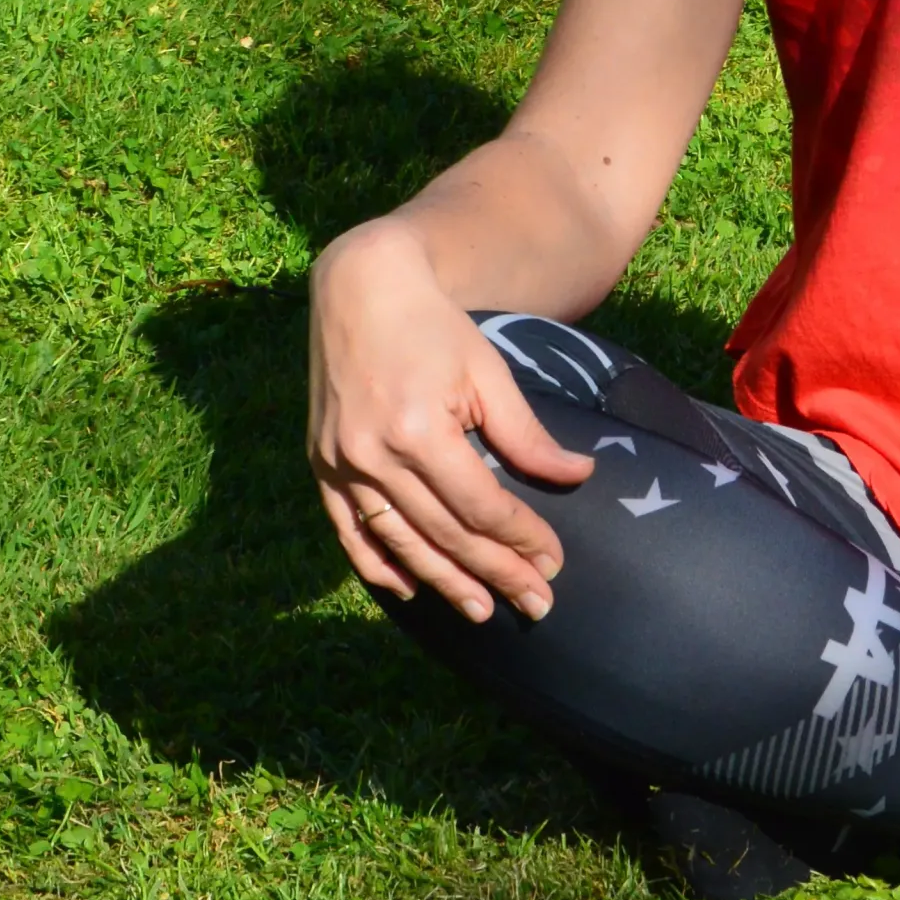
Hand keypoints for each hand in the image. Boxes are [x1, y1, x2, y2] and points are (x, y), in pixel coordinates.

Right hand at [308, 217, 594, 623]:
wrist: (361, 289)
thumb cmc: (434, 327)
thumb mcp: (488, 373)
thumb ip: (526, 435)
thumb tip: (579, 477)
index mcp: (419, 431)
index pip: (479, 506)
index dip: (520, 539)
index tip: (553, 563)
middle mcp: (374, 455)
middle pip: (443, 534)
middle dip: (493, 573)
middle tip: (534, 605)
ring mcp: (340, 464)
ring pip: (398, 542)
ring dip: (442, 582)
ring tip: (482, 611)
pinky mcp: (320, 464)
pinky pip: (348, 530)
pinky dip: (377, 565)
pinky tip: (409, 589)